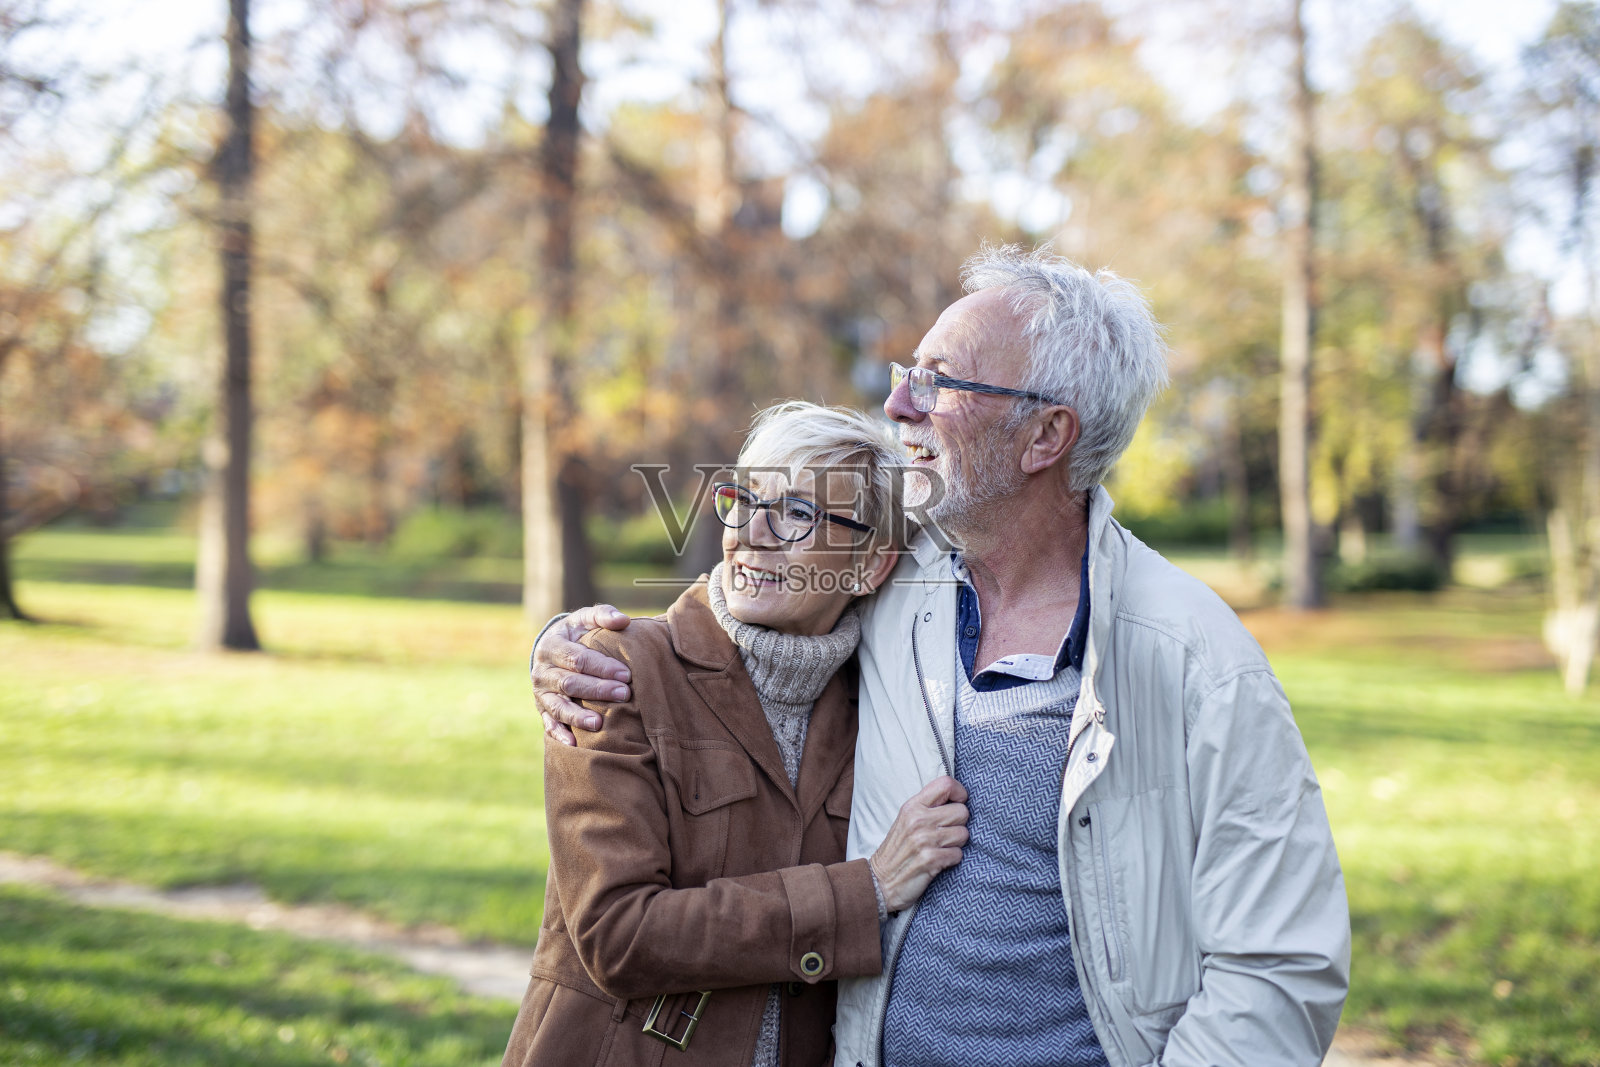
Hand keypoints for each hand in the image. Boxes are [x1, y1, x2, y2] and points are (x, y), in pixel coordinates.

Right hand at [532, 605, 632, 745]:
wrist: (550, 650)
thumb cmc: (576, 634)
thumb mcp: (584, 620)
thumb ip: (603, 615)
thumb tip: (623, 620)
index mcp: (552, 646)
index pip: (577, 658)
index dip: (601, 667)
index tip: (626, 674)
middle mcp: (542, 671)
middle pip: (570, 683)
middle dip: (597, 690)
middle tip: (624, 694)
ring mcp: (540, 693)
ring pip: (558, 706)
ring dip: (578, 716)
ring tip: (599, 724)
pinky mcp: (542, 709)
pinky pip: (549, 724)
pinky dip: (560, 734)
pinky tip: (574, 745)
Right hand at [869, 776, 969, 913]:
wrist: (879, 880)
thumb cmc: (898, 849)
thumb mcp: (906, 820)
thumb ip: (928, 807)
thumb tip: (957, 798)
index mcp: (913, 806)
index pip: (946, 784)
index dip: (960, 793)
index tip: (958, 803)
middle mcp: (918, 820)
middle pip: (962, 811)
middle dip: (959, 824)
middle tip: (946, 833)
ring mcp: (924, 839)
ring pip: (964, 834)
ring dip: (957, 844)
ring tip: (941, 848)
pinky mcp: (931, 859)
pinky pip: (958, 854)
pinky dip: (952, 859)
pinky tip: (939, 861)